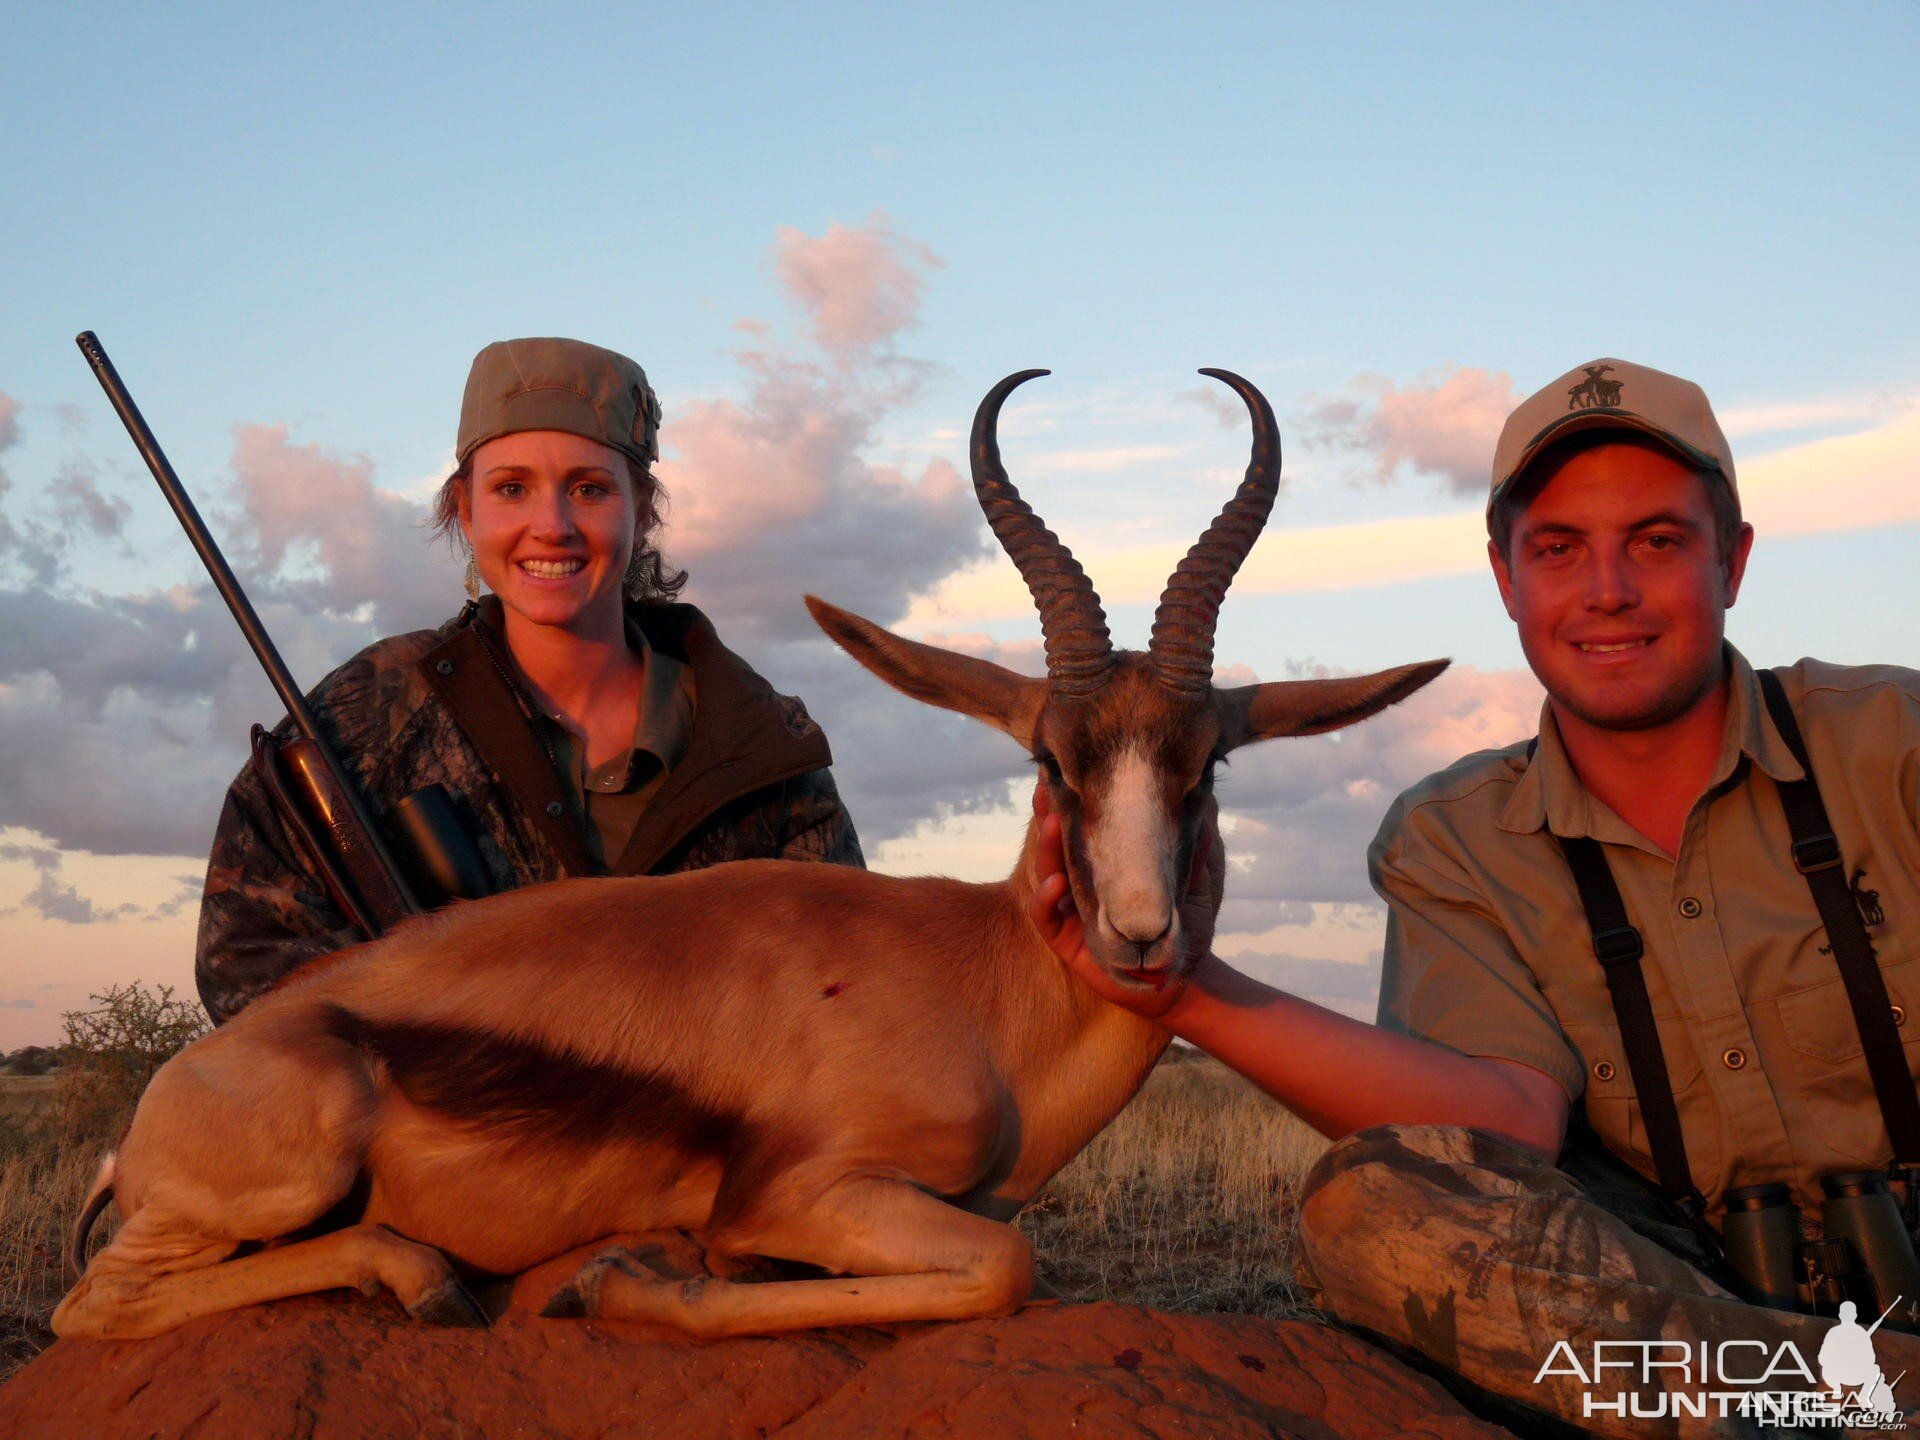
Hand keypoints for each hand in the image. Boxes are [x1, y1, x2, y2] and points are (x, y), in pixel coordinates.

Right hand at [1026, 785, 1222, 1020]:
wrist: (1185, 979)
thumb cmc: (1189, 930)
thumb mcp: (1199, 884)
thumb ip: (1199, 850)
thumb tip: (1206, 803)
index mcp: (1107, 867)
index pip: (1082, 829)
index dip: (1071, 802)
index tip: (1066, 772)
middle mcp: (1083, 885)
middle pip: (1056, 845)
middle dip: (1047, 815)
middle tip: (1043, 787)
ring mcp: (1073, 913)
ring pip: (1046, 875)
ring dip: (1046, 849)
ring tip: (1051, 822)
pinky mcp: (1069, 942)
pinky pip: (1046, 919)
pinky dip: (1046, 899)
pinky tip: (1055, 883)